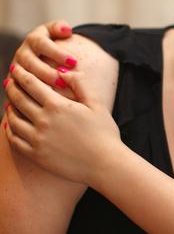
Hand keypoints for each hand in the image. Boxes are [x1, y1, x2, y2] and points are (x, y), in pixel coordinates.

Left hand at [4, 63, 119, 185]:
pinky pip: (14, 140)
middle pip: (19, 100)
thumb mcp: (96, 103)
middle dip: (12, 88)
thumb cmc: (104, 132)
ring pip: (13, 119)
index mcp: (58, 106)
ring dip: (9, 108)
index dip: (22, 75)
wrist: (104, 164)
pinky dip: (8, 129)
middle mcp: (43, 121)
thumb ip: (79, 84)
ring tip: (9, 102)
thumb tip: (62, 71)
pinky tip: (10, 125)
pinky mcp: (36, 155)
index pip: (32, 85)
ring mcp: (37, 139)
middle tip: (8, 81)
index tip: (17, 69)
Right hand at [10, 20, 76, 99]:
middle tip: (64, 82)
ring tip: (54, 93)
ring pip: (22, 77)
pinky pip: (18, 90)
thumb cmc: (56, 44)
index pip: (42, 44)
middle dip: (47, 73)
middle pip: (31, 63)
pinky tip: (41, 102)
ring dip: (38, 85)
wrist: (45, 56)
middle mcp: (23, 53)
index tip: (74, 62)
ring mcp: (17, 67)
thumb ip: (60, 28)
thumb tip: (66, 30)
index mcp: (33, 39)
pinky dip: (28, 96)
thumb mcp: (57, 32)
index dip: (57, 53)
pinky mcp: (15, 82)